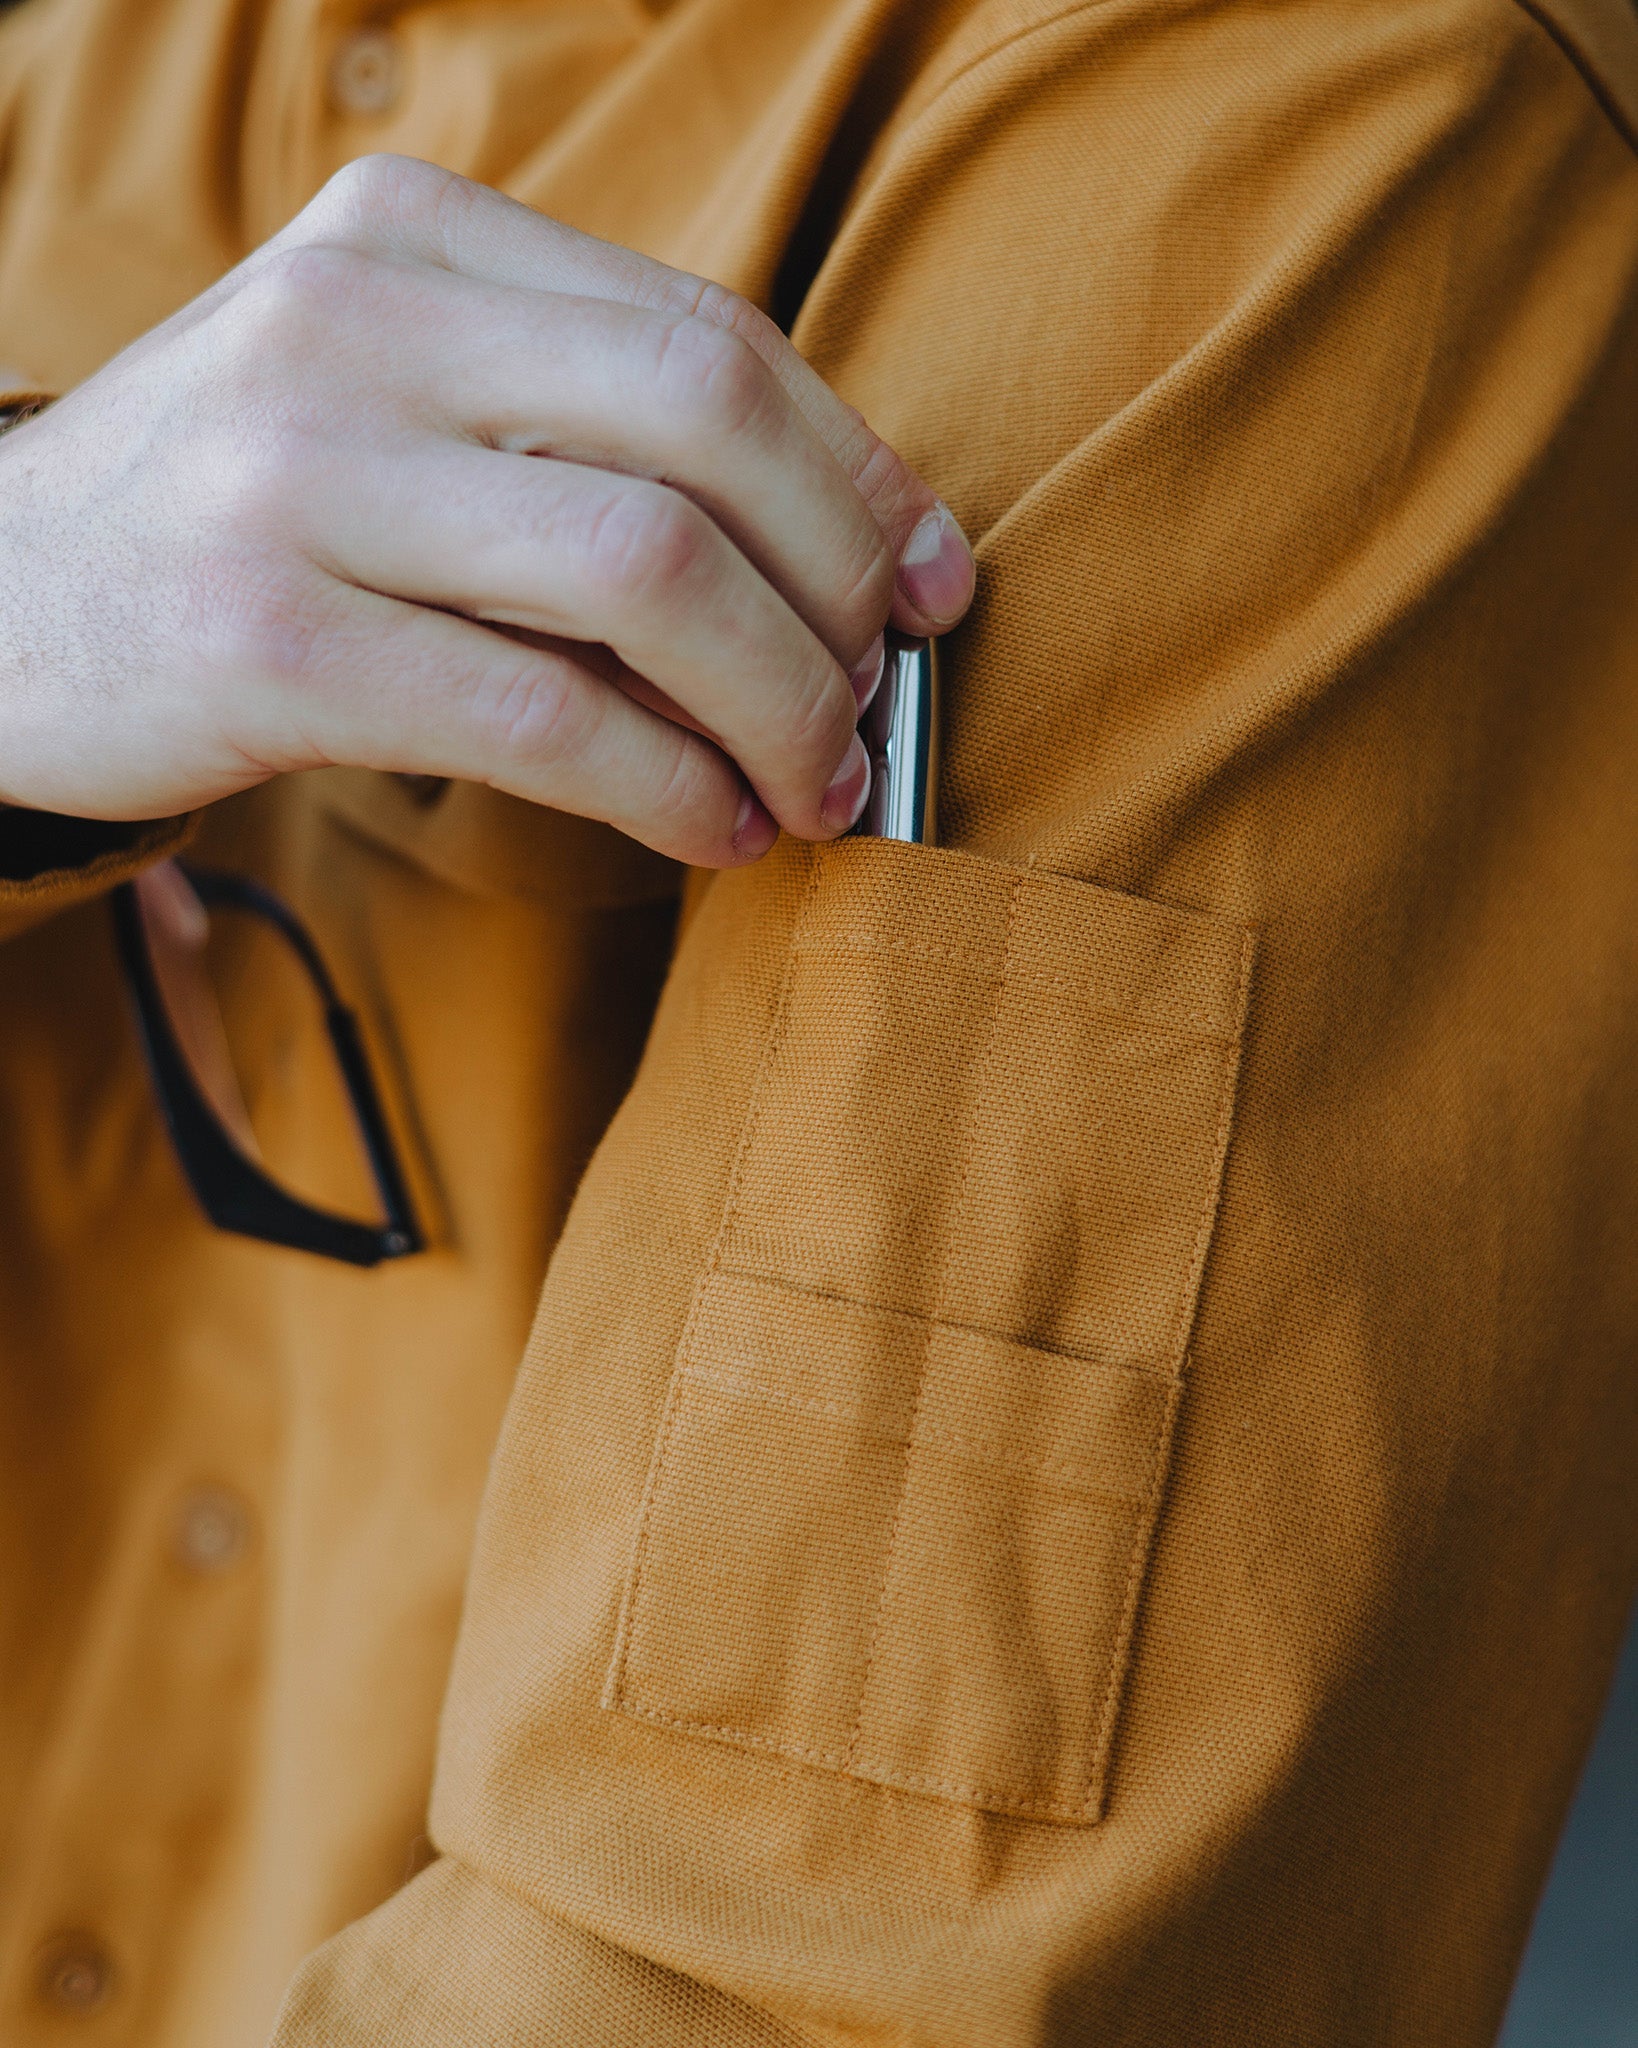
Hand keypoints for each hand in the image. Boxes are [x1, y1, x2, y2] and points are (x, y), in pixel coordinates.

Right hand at [0, 155, 974, 864]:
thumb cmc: (250, 512)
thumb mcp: (401, 404)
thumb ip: (583, 428)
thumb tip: (842, 552)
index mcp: (414, 235)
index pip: (709, 337)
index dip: (856, 472)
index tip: (935, 579)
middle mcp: (355, 323)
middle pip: (704, 427)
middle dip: (841, 583)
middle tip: (882, 691)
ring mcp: (298, 475)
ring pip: (645, 572)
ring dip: (779, 701)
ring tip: (820, 780)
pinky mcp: (267, 638)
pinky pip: (546, 718)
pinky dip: (671, 787)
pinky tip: (718, 828)